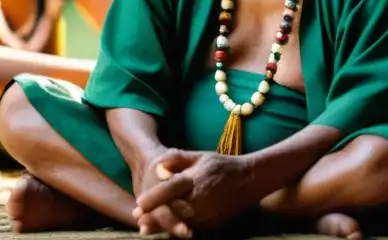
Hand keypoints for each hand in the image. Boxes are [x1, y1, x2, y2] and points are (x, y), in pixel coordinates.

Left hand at [134, 150, 254, 234]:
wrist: (249, 180)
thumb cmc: (220, 165)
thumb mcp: (199, 156)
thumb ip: (177, 159)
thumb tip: (158, 167)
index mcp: (197, 179)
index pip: (171, 189)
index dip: (154, 198)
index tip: (138, 203)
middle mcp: (202, 198)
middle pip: (173, 210)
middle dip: (154, 217)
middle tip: (138, 220)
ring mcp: (208, 213)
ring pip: (181, 223)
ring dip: (163, 226)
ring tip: (146, 228)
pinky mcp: (213, 223)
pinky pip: (192, 228)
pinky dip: (177, 230)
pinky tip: (164, 230)